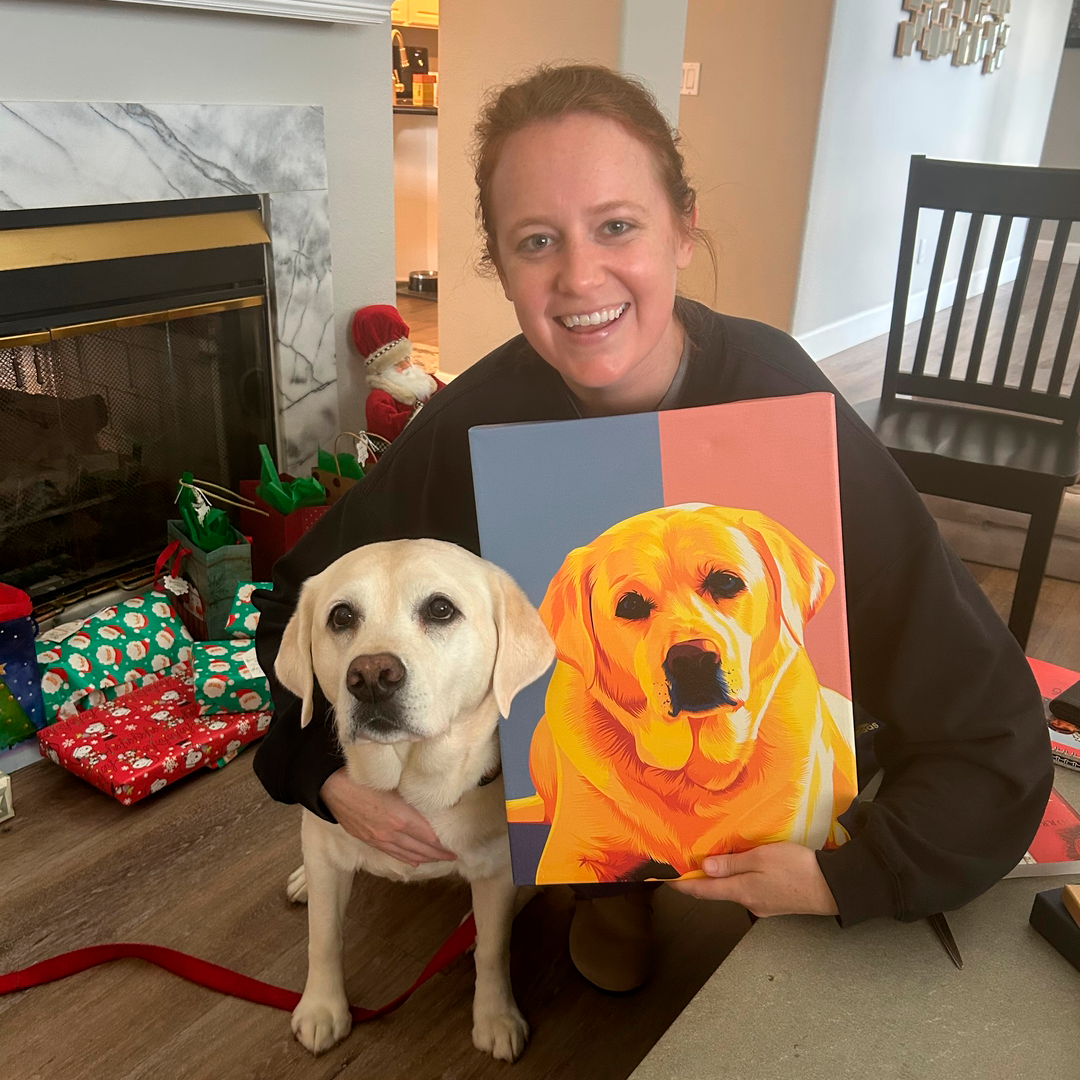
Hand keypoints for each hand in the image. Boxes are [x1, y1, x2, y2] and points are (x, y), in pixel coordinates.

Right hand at [320, 767, 455, 867]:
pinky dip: (405, 858)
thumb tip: (431, 798)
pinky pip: (391, 853)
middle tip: (452, 858)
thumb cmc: (366, 778)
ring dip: (424, 858)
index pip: (429, 838)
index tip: (455, 848)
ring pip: (407, 854)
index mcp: (402, 818)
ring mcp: (379, 839)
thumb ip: (412, 796)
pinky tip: (413, 860)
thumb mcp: (395, 783)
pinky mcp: (368, 840)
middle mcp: (392, 833)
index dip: (443, 846)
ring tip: (437, 860)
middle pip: (420, 849)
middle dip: (437, 855)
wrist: (333, 787)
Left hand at [668, 842, 838, 917]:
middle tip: (687, 864)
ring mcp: (764, 905)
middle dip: (702, 880)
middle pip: (718, 892)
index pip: (704, 891)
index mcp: (741, 891)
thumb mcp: (761, 858)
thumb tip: (705, 868)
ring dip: (721, 879)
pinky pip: (750, 890)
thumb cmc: (796, 868)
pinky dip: (740, 880)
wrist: (833, 887)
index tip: (666, 881)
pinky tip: (743, 869)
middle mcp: (749, 903)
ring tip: (711, 862)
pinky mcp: (777, 903)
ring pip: (735, 891)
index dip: (683, 886)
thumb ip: (732, 864)